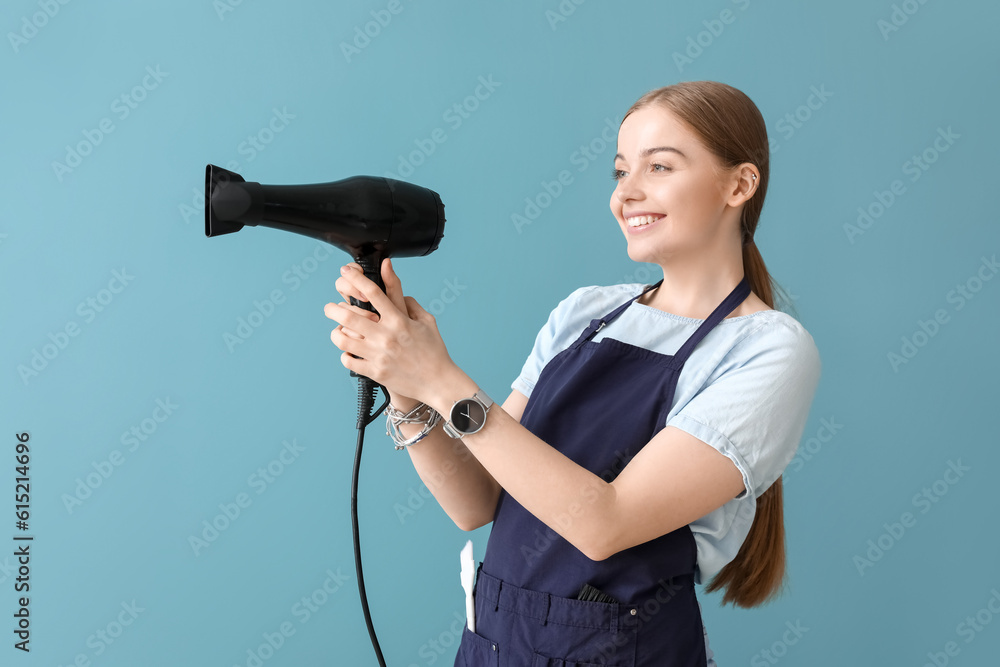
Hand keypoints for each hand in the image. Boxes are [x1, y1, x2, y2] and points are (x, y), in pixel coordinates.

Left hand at [324, 258, 457, 407]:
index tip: (346, 271)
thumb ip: (411, 304)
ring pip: (343, 340)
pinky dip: (345, 355)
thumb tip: (398, 293)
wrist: (438, 382)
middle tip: (329, 308)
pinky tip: (349, 352)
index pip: (373, 292)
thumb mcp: (427, 322)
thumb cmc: (434, 351)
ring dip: (336, 333)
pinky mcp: (375, 372)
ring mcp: (379, 355)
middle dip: (333, 309)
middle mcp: (386, 336)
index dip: (356, 278)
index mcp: (399, 320)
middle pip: (348, 316)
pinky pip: (348, 361)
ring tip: (337, 331)